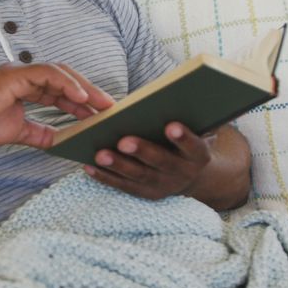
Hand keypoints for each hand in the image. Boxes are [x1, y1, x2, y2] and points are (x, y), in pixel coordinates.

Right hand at [0, 63, 114, 148]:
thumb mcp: (16, 132)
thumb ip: (38, 133)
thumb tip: (60, 142)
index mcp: (25, 87)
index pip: (60, 90)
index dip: (81, 101)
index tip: (100, 115)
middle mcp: (25, 76)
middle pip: (66, 79)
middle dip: (90, 93)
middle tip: (111, 109)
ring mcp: (20, 73)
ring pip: (61, 74)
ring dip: (84, 88)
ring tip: (102, 105)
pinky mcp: (15, 76)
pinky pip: (47, 75)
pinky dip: (66, 85)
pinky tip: (82, 99)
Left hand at [85, 122, 212, 200]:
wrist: (191, 174)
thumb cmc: (187, 141)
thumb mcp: (196, 130)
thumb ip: (190, 116)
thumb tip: (179, 94)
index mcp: (198, 155)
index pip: (193, 146)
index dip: (183, 138)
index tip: (171, 125)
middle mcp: (183, 173)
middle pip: (162, 163)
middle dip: (142, 152)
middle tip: (123, 141)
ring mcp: (164, 186)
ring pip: (139, 176)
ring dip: (118, 165)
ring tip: (100, 154)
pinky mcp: (146, 193)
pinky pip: (123, 185)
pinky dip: (105, 177)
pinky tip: (89, 165)